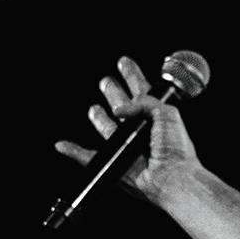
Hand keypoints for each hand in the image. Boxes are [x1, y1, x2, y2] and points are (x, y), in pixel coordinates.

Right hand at [53, 55, 201, 205]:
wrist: (172, 176)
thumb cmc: (176, 149)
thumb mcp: (167, 112)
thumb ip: (143, 101)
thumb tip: (118, 109)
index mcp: (157, 116)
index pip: (141, 90)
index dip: (132, 75)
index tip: (124, 62)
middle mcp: (141, 130)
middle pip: (122, 105)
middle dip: (113, 92)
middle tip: (107, 81)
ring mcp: (127, 146)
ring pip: (107, 128)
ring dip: (98, 117)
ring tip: (94, 108)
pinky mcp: (115, 163)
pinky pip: (89, 157)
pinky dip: (74, 152)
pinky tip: (63, 145)